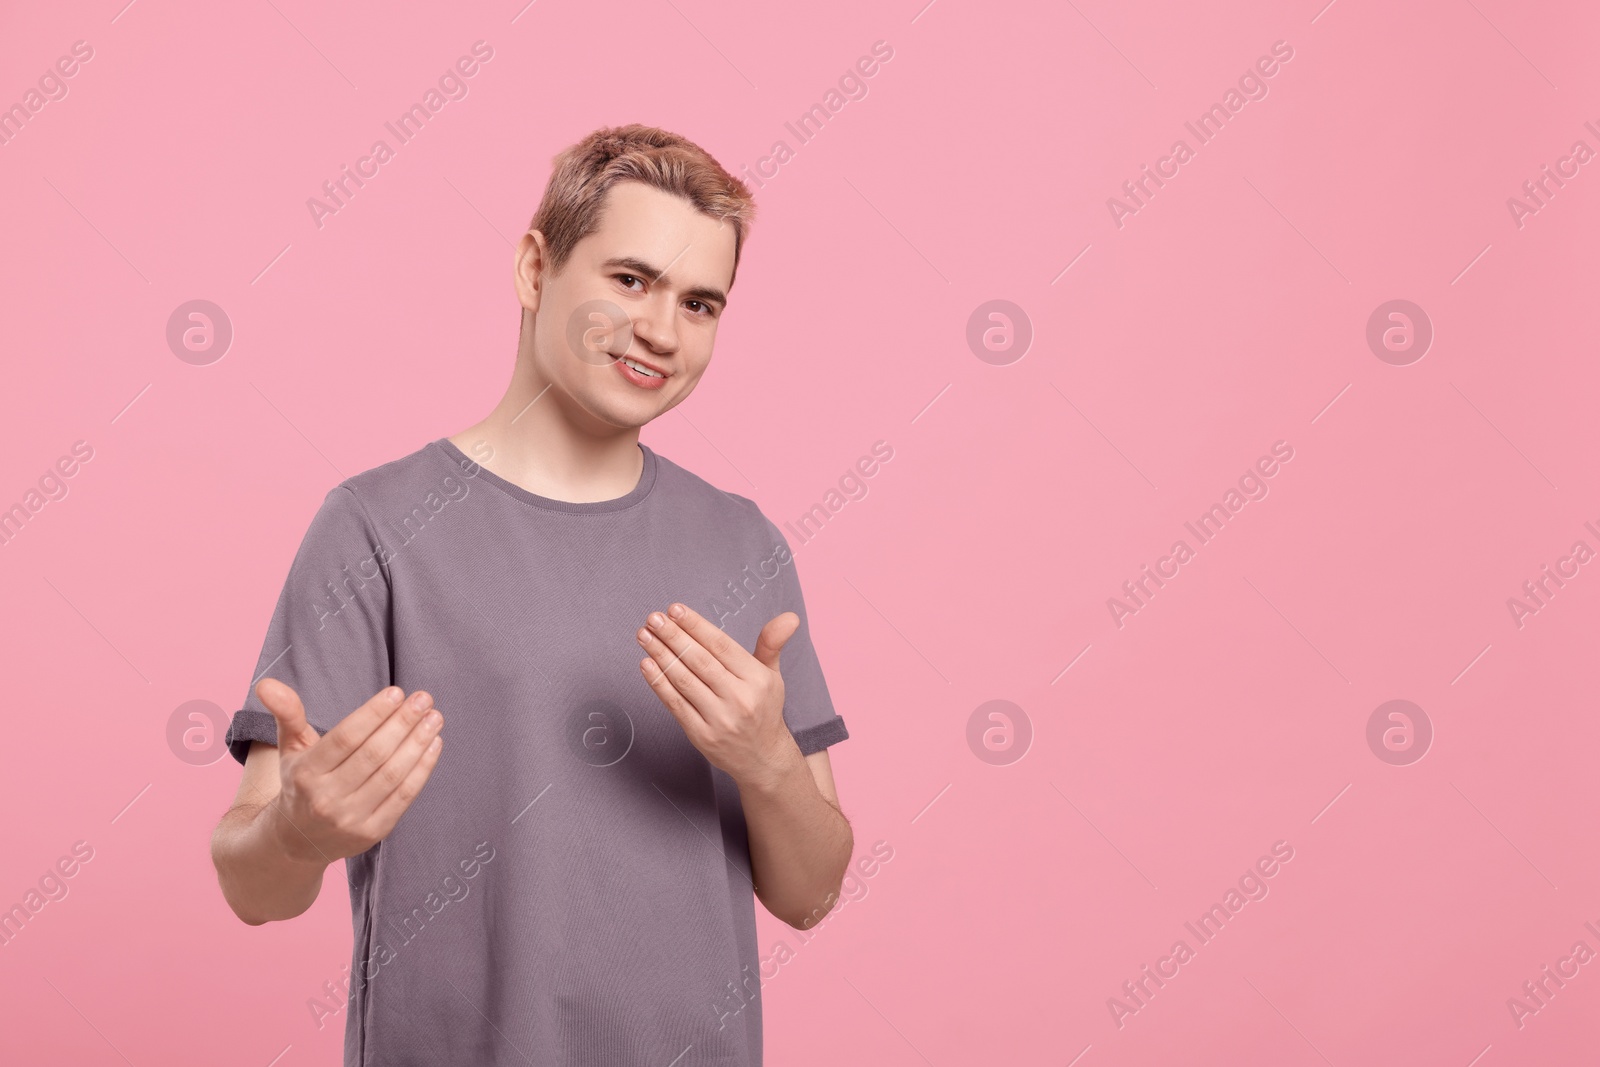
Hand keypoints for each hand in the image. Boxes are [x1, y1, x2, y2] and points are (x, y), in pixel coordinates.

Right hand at [255, 678, 445, 865]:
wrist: (298, 842)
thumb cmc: (300, 783)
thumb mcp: (290, 749)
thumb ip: (287, 713)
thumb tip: (266, 684)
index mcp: (305, 774)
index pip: (345, 738)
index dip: (373, 714)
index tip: (398, 692)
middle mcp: (326, 799)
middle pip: (373, 755)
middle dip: (403, 723)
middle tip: (424, 699)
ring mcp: (351, 819)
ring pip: (392, 775)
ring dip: (418, 743)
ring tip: (435, 718)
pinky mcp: (373, 833)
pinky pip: (404, 797)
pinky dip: (422, 769)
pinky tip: (434, 744)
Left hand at [635, 603, 802, 786]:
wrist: (762, 758)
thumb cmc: (763, 709)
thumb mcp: (772, 675)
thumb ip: (771, 643)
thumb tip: (789, 617)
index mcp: (757, 679)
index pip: (721, 646)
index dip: (696, 626)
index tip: (675, 609)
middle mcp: (739, 698)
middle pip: (700, 661)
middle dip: (673, 636)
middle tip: (653, 618)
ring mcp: (719, 719)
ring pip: (684, 680)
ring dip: (660, 655)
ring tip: (644, 635)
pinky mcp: (701, 735)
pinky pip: (676, 704)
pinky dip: (659, 683)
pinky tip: (646, 664)